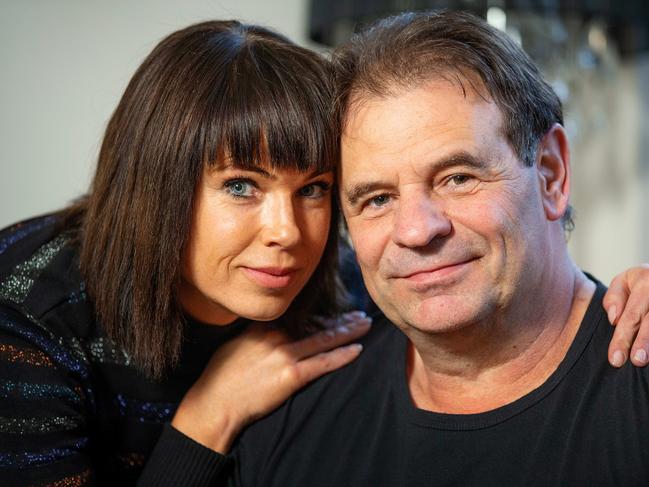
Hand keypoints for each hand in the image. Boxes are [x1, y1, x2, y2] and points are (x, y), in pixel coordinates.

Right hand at [171, 312, 370, 452]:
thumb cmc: (221, 377)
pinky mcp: (291, 375)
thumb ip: (258, 334)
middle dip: (341, 320)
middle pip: (316, 324)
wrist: (215, 402)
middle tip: (359, 315)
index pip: (300, 316)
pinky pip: (323, 363)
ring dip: (348, 331)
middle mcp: (276, 336)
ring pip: (324, 339)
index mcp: (264, 327)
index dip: (321, 315)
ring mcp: (285, 355)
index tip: (336, 313)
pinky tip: (357, 349)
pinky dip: (342, 355)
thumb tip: (272, 330)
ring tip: (364, 324)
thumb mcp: (237, 344)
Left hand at [604, 264, 648, 366]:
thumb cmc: (641, 282)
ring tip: (647, 361)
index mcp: (645, 281)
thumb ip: (615, 298)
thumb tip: (614, 320)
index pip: (632, 315)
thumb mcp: (624, 281)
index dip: (623, 338)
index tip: (615, 359)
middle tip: (636, 361)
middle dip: (643, 343)